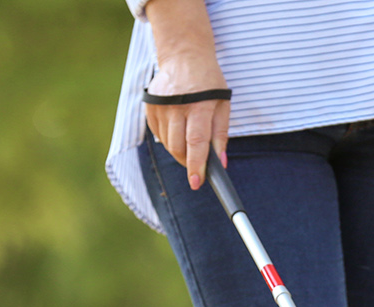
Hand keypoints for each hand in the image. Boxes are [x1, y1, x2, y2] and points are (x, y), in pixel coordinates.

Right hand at [143, 0, 228, 189]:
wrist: (184, 57)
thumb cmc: (209, 83)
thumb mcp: (222, 105)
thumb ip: (221, 135)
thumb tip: (221, 163)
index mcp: (199, 106)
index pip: (196, 143)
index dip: (196, 165)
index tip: (196, 182)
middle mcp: (177, 106)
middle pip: (179, 147)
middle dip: (189, 162)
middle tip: (198, 165)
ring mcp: (161, 106)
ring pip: (168, 144)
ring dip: (180, 152)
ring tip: (190, 142)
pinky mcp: (150, 107)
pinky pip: (159, 135)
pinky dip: (170, 139)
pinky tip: (178, 129)